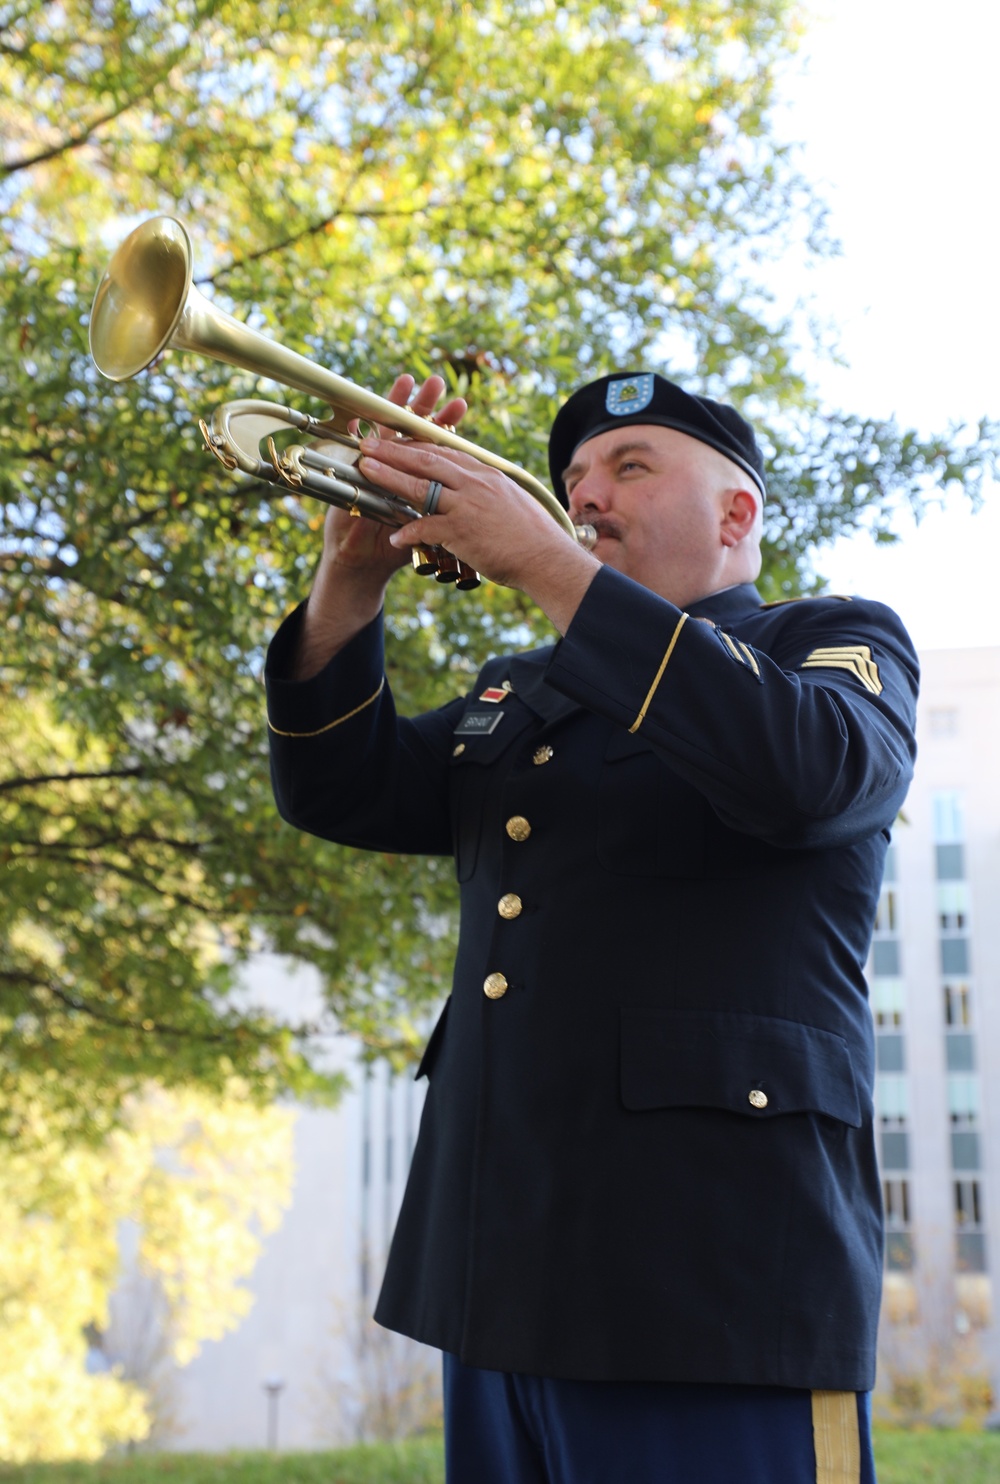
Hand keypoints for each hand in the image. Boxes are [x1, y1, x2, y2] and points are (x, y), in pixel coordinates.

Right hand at [320, 373, 467, 586]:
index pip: (432, 443)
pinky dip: (350, 430)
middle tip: (435, 382)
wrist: (360, 566)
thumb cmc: (392, 549)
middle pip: (409, 430)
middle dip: (422, 406)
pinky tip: (354, 412)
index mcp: (415, 478)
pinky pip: (346, 448)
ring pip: (382, 432)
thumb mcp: (422, 532)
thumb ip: (439, 515)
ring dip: (391, 407)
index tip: (459, 404)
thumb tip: (465, 500)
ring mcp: (370, 470)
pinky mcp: (347, 477)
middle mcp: (393, 468)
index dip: (444, 425)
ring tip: (406, 382)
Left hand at [355, 434, 600, 626]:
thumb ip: (487, 493)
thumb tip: (474, 493)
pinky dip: (408, 532)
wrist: (547, 558)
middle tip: (367, 444)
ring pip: (420, 487)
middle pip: (426, 461)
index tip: (393, 441)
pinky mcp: (463, 530)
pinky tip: (393, 537)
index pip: (444, 452)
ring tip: (366, 470)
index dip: (415, 445)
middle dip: (393, 451)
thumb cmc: (532, 536)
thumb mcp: (509, 502)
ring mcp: (468, 505)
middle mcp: (475, 483)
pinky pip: (427, 527)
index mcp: (485, 474)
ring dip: (389, 477)